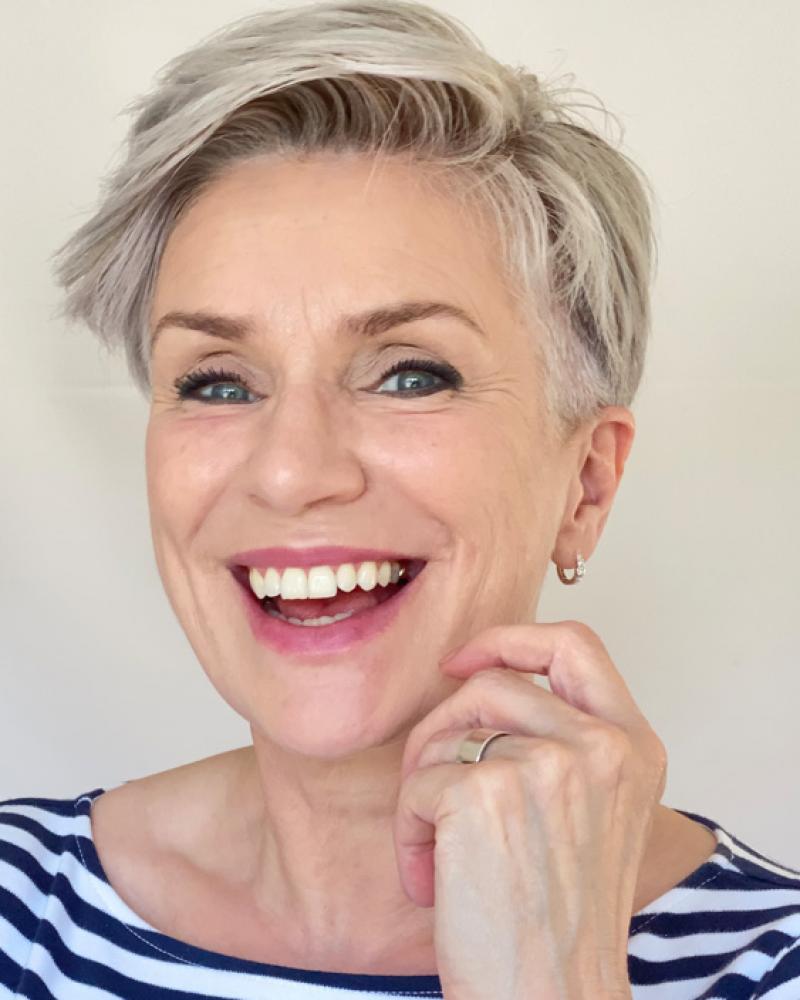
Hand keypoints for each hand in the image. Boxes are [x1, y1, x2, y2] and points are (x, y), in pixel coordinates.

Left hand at [393, 621, 666, 999]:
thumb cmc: (561, 917)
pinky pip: (417, 783)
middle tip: (432, 781)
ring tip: (436, 845)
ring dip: (424, 782)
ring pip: (449, 728)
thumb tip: (485, 681)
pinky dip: (408, 833)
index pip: (575, 644)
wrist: (552, 999)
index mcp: (633, 746)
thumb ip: (566, 742)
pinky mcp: (483, 793)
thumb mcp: (595, 812)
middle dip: (445, 725)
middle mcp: (599, 746)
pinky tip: (430, 882)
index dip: (511, 638)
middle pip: (493, 681)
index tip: (465, 662)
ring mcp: (545, 764)